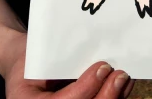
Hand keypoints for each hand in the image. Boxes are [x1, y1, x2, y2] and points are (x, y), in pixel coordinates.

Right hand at [4, 34, 134, 98]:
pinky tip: (124, 84)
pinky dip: (116, 96)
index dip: (85, 89)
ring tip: (124, 78)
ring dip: (115, 97)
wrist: (26, 65)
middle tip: (119, 75)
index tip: (101, 67)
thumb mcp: (36, 57)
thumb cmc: (31, 58)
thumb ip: (57, 62)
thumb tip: (89, 58)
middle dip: (106, 96)